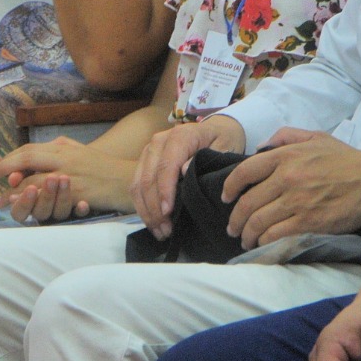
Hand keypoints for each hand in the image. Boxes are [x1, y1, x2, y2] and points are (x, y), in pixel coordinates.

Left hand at [0, 137, 137, 219]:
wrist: (129, 179)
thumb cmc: (105, 167)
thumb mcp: (81, 151)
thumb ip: (62, 148)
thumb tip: (41, 150)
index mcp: (63, 148)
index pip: (29, 149)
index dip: (9, 159)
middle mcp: (64, 157)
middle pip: (26, 158)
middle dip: (5, 169)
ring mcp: (70, 174)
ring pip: (34, 180)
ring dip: (15, 191)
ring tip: (2, 199)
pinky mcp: (77, 192)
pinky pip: (50, 197)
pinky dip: (34, 201)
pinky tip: (24, 206)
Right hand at [129, 116, 244, 238]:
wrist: (215, 128)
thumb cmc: (222, 139)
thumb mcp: (225, 146)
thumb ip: (208, 157)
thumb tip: (184, 171)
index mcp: (179, 136)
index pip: (166, 166)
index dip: (165, 191)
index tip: (168, 213)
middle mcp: (158, 142)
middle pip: (148, 178)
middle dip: (154, 208)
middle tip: (166, 231)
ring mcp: (148, 151)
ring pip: (138, 184)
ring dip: (146, 211)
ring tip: (160, 232)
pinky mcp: (144, 161)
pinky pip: (136, 185)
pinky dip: (142, 206)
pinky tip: (153, 222)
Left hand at [221, 128, 360, 248]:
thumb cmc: (345, 159)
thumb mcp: (315, 137)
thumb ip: (286, 136)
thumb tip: (263, 146)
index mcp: (286, 156)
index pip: (245, 171)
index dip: (230, 186)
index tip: (226, 196)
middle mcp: (287, 178)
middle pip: (248, 201)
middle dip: (235, 218)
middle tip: (232, 226)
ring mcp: (297, 202)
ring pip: (259, 221)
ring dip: (246, 233)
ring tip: (244, 239)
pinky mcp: (309, 223)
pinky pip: (276, 234)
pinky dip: (264, 241)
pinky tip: (261, 244)